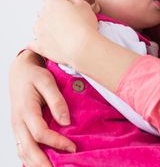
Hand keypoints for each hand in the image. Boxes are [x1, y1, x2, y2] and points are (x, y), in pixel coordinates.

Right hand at [10, 50, 75, 166]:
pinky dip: (31, 159)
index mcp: (26, 110)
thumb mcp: (47, 82)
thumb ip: (56, 101)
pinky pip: (22, 148)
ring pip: (23, 152)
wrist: (20, 72)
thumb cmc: (34, 75)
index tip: (73, 148)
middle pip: (28, 150)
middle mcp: (18, 122)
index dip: (57, 143)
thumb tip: (66, 122)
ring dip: (36, 164)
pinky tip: (42, 163)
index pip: (41, 133)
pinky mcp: (19, 129)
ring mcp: (17, 127)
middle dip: (43, 164)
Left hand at [29, 0, 97, 66]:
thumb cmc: (85, 25)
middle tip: (68, 20)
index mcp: (52, 2)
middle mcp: (42, 15)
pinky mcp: (39, 46)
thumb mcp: (82, 4)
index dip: (61, 0)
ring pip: (38, 25)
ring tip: (61, 32)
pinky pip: (33, 43)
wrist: (83, 47)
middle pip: (45, 10)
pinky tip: (46, 43)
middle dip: (53, 13)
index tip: (69, 6)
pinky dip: (38, 43)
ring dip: (45, 27)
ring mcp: (39, 31)